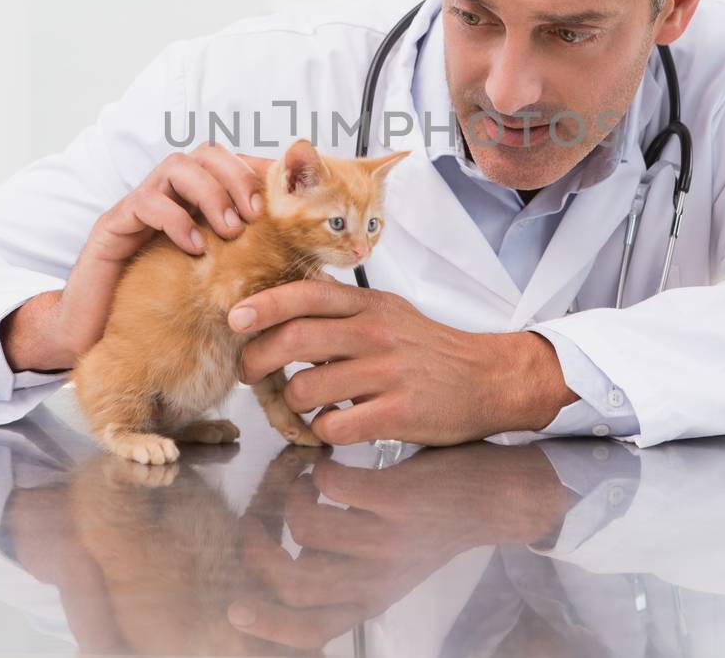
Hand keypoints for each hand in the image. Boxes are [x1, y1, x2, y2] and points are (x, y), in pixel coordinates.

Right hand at [2, 142, 272, 371]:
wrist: (94, 338)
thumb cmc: (155, 312)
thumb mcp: (207, 283)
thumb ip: (241, 264)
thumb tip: (294, 263)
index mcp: (189, 205)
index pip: (225, 163)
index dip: (255, 169)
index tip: (283, 193)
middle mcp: (164, 197)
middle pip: (204, 153)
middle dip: (237, 176)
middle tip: (256, 214)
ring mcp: (136, 207)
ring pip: (176, 167)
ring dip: (212, 193)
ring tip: (230, 230)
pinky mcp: (112, 226)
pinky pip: (146, 202)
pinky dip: (176, 219)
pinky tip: (192, 247)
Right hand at [227, 445, 570, 648]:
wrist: (495, 499)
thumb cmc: (433, 525)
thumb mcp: (388, 566)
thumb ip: (340, 570)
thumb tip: (281, 565)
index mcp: (371, 600)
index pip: (310, 632)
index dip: (266, 623)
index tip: (234, 603)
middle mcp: (378, 579)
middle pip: (293, 583)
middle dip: (258, 548)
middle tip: (255, 518)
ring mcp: (389, 541)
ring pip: (305, 527)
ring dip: (291, 496)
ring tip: (303, 479)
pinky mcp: (398, 501)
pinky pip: (331, 485)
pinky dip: (318, 468)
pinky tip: (328, 459)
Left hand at [229, 280, 577, 444]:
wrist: (489, 379)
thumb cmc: (430, 350)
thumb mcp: (388, 315)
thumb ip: (341, 312)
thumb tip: (279, 315)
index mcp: (370, 305)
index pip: (305, 294)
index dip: (263, 305)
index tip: (235, 319)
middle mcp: (376, 333)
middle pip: (294, 339)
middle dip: (257, 360)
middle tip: (248, 374)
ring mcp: (387, 373)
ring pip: (307, 388)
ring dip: (292, 404)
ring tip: (303, 406)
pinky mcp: (398, 413)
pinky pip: (334, 426)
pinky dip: (322, 431)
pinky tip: (333, 427)